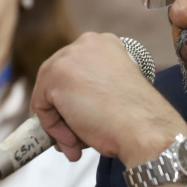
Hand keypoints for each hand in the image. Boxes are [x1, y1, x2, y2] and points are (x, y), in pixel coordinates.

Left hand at [30, 32, 186, 165]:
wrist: (144, 128)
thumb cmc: (136, 117)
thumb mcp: (114, 90)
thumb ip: (91, 87)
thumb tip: (67, 105)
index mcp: (104, 43)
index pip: (75, 70)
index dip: (75, 99)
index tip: (83, 120)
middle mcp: (85, 43)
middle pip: (57, 80)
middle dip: (64, 113)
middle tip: (76, 138)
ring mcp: (68, 57)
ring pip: (48, 95)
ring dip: (61, 124)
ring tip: (78, 144)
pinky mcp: (54, 76)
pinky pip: (42, 108)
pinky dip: (54, 129)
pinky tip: (75, 140)